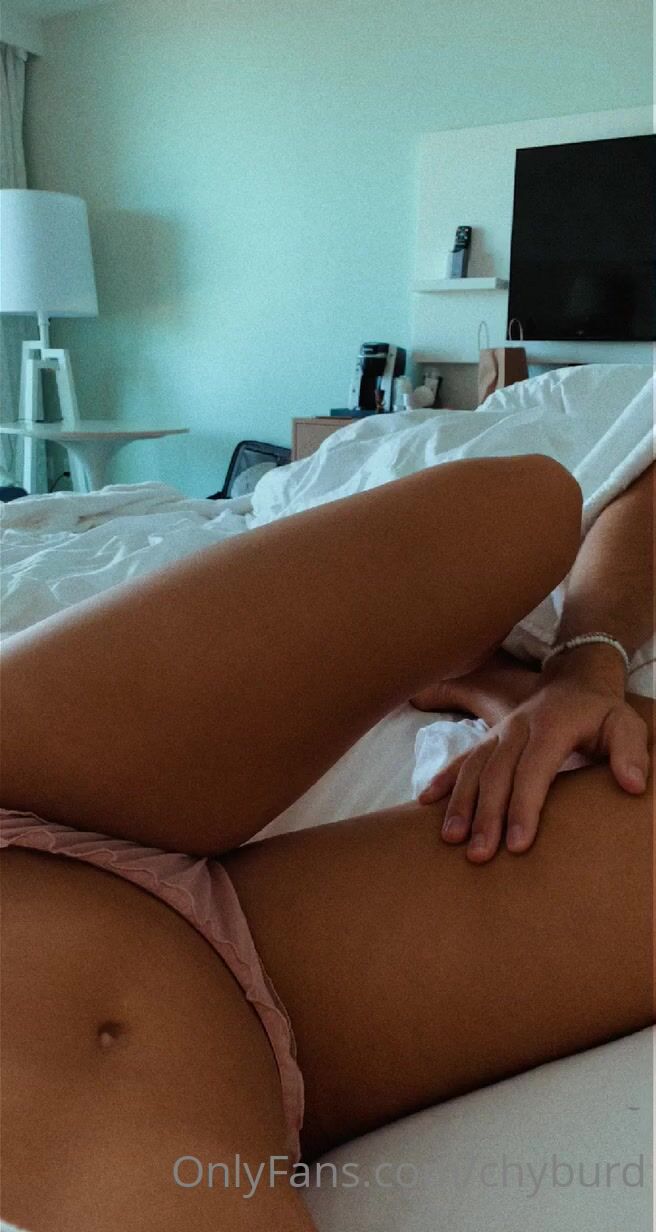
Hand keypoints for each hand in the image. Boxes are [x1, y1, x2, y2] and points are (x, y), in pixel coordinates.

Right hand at [417, 645, 649, 862]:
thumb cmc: (602, 713)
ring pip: (474, 768)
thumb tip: (633, 785)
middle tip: (479, 854)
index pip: (533, 770)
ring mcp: (499, 732)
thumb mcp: (626, 725)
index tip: (518, 844)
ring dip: (460, 803)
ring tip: (451, 838)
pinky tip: (426, 800)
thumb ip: (631, 753)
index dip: (524, 807)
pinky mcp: (489, 737)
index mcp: (551, 726)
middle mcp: (518, 728)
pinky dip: (444, 778)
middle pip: (497, 774)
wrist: (575, 681)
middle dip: (486, 815)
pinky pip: (463, 757)